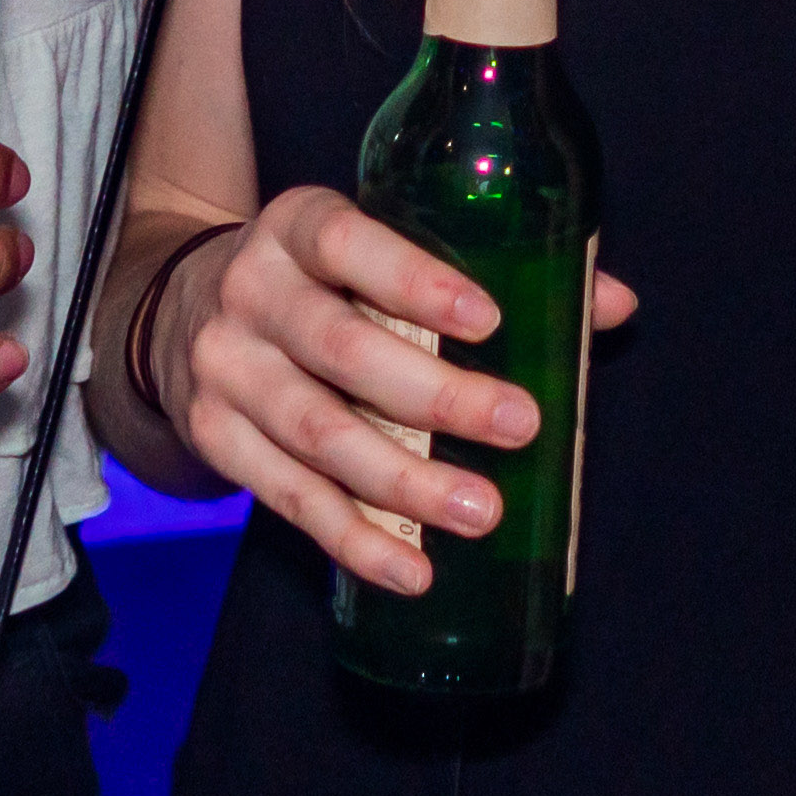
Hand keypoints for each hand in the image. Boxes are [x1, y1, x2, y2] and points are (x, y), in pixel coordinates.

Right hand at [163, 188, 640, 591]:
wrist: (184, 308)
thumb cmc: (325, 278)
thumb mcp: (379, 246)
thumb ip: (492, 265)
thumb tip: (611, 305)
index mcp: (298, 226)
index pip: (348, 244)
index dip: (415, 281)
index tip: (489, 321)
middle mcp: (250, 293)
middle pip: (341, 350)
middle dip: (435, 397)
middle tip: (521, 426)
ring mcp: (225, 371)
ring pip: (316, 434)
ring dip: (403, 482)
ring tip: (482, 511)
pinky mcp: (214, 438)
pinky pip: (287, 498)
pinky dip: (353, 539)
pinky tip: (412, 568)